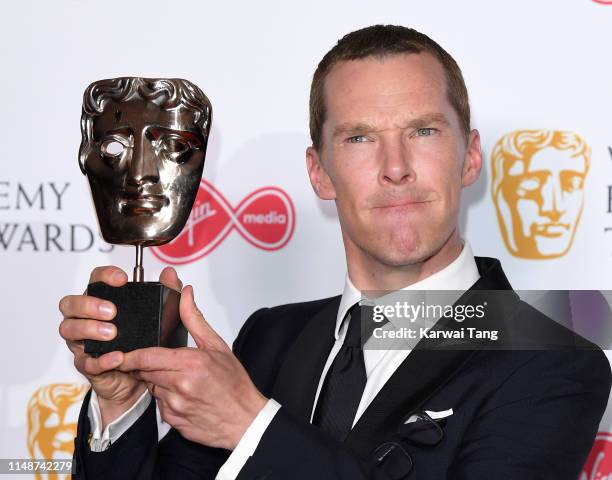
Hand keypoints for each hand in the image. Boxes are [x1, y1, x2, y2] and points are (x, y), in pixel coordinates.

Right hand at [58, 265, 182, 426]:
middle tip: (112, 312)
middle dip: (89, 305)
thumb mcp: (159, 315)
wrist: (140, 380)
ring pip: (68, 329)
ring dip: (88, 329)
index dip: (104, 276)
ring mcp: (82, 342)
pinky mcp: (87, 364)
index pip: (94, 281)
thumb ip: (166, 292)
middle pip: (70, 304)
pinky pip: (85, 361)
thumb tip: (170, 273)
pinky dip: (101, 359)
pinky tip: (117, 357)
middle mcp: (86, 318)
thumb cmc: (144, 342)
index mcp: (102, 301)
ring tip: (111, 333)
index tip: (122, 279)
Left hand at [117, 286, 267, 449]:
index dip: (130, 355)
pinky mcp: (173, 420)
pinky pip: (159, 404)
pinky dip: (166, 397)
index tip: (121, 353)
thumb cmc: (234, 384)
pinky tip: (183, 395)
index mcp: (190, 363)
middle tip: (156, 363)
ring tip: (179, 379)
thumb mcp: (217, 346)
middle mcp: (180, 385)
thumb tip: (185, 294)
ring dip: (157, 382)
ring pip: (151, 388)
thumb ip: (194, 319)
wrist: (245, 419)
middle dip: (143, 366)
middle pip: (144, 372)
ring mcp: (175, 405)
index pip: (147, 357)